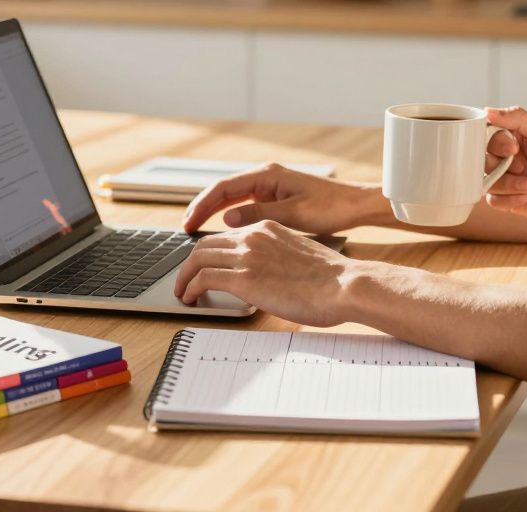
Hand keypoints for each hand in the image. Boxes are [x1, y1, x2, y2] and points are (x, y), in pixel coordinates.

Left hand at [174, 220, 361, 325]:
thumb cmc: (331, 279)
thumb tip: (267, 274)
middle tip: (185, 280)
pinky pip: (203, 278)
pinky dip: (190, 288)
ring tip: (183, 293)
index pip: (225, 236)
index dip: (208, 252)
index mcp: (267, 228)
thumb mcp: (298, 256)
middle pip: (205, 245)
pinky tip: (191, 298)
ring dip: (184, 277)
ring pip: (197, 259)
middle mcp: (253, 236)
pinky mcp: (243, 278)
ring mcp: (247, 255)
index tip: (202, 266)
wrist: (344, 285)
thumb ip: (276, 257)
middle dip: (189, 264)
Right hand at [182, 163, 382, 234]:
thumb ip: (258, 215)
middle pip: (223, 191)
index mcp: (267, 175)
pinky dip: (230, 216)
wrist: (355, 205)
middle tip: (185, 228)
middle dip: (202, 208)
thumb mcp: (293, 214)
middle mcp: (265, 177)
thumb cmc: (330, 207)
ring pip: (232, 198)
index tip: (188, 222)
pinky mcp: (275, 198)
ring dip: (214, 212)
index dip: (202, 205)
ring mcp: (269, 187)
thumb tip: (226, 219)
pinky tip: (222, 230)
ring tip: (196, 231)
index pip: (223, 188)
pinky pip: (245, 205)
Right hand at [483, 106, 526, 224]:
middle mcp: (505, 156)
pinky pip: (492, 199)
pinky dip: (510, 199)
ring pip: (486, 180)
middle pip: (481, 157)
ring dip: (509, 184)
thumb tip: (488, 110)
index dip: (496, 142)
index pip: (487, 133)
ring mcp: (504, 178)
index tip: (513, 148)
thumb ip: (518, 117)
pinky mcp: (505, 199)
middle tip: (523, 167)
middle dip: (502, 165)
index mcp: (512, 136)